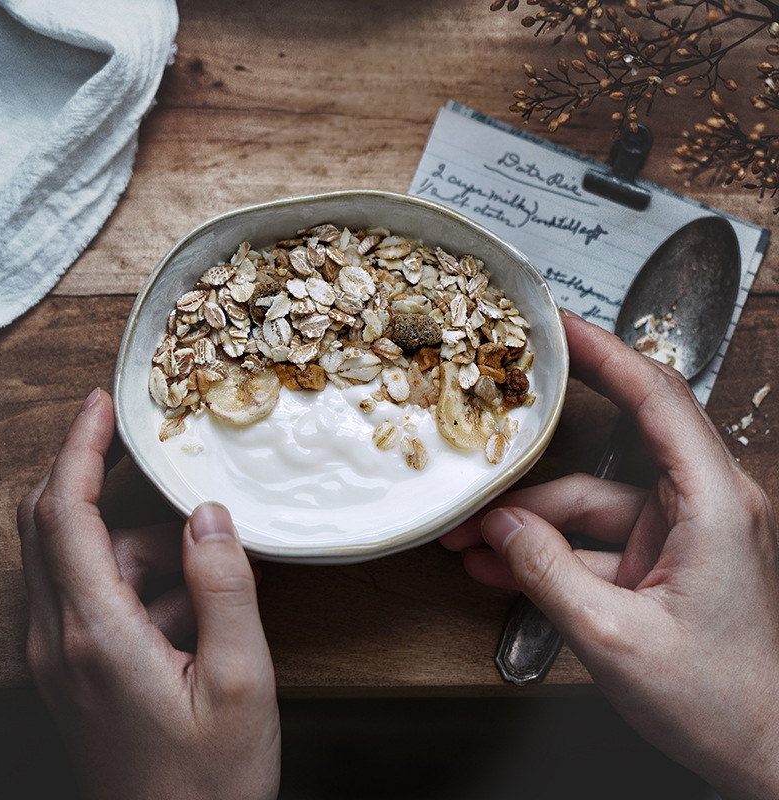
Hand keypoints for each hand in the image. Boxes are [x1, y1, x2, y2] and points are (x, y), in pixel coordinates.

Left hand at [17, 389, 279, 799]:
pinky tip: (190, 624)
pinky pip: (94, 595)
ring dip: (142, 550)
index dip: (80, 449)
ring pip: (83, 561)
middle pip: (52, 524)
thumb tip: (207, 513)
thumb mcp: (242, 680)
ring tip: (206, 594)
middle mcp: (59, 639)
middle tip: (165, 472)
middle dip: (101, 481)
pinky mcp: (72, 670)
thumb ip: (225, 588)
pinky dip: (139, 584)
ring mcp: (59, 658)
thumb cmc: (209, 781)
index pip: (64, 515)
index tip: (102, 405)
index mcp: (94, 635)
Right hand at [441, 310, 778, 799]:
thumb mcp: (616, 639)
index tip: (557, 325)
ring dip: (528, 521)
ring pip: (587, 502)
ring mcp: (676, 532)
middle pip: (609, 446)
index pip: (657, 398)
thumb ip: (548, 575)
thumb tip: (499, 528)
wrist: (764, 756)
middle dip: (536, 455)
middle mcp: (700, 504)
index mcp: (715, 504)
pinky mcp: (657, 557)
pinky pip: (589, 539)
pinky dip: (545, 551)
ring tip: (471, 538)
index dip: (604, 353)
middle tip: (489, 431)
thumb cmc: (722, 703)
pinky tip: (498, 564)